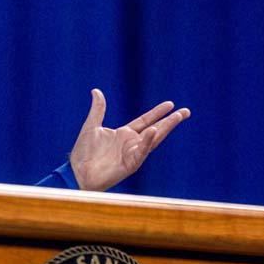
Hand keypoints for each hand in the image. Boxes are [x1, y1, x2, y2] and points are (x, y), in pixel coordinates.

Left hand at [70, 89, 189, 191]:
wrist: (77, 172)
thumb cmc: (84, 153)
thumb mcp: (91, 126)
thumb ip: (98, 110)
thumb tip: (96, 91)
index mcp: (124, 134)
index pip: (145, 121)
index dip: (157, 113)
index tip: (170, 104)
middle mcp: (131, 143)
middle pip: (155, 130)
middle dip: (170, 121)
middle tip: (186, 111)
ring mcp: (132, 154)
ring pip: (153, 140)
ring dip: (165, 129)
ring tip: (177, 117)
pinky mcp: (130, 165)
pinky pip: (141, 152)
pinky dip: (147, 141)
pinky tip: (153, 131)